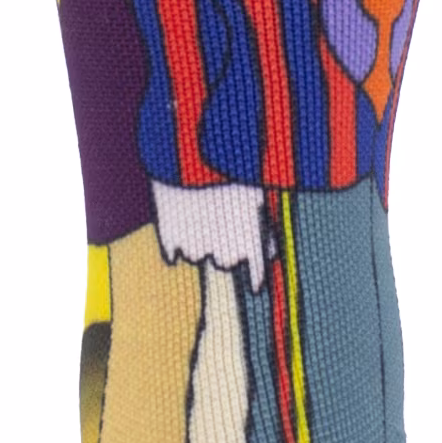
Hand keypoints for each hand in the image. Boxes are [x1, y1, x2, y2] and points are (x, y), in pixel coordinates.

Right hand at [152, 179, 268, 289]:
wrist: (195, 155)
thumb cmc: (232, 170)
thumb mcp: (258, 194)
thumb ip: (265, 227)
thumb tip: (271, 251)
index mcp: (252, 244)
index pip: (257, 274)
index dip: (255, 279)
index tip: (253, 287)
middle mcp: (225, 254)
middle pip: (225, 262)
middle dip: (223, 247)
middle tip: (219, 221)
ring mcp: (194, 251)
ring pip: (196, 254)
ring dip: (197, 241)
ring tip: (196, 211)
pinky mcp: (169, 243)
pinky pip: (172, 252)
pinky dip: (175, 242)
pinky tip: (177, 219)